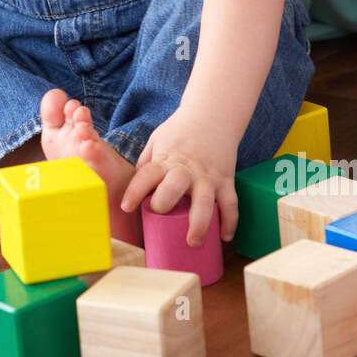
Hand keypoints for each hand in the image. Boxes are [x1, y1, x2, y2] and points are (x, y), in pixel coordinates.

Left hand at [119, 119, 238, 246]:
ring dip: (199, 223)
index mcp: (166, 158)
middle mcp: (187, 168)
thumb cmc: (180, 131)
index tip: (126, 207)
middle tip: (160, 216)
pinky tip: (225, 237)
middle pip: (174, 187)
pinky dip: (230, 221)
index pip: (146, 175)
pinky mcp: (226, 179)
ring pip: (205, 201)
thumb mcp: (156, 140)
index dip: (134, 191)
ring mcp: (208, 175)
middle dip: (165, 203)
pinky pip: (231, 203)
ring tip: (193, 242)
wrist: (212, 114)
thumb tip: (137, 190)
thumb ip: (147, 164)